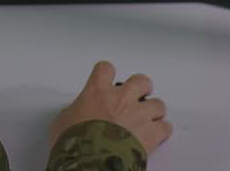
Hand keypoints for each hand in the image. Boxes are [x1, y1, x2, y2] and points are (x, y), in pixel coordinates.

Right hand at [48, 61, 171, 154]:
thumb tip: (72, 116)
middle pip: (141, 81)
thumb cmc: (75, 141)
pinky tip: (156, 134)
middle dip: (141, 87)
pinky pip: (166, 127)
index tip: (107, 78)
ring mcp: (139, 114)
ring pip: (158, 104)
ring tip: (147, 118)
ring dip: (153, 110)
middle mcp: (121, 98)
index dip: (107, 74)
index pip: (106, 69)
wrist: (91, 160)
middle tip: (136, 95)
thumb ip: (72, 112)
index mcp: (97, 92)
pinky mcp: (152, 133)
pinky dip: (162, 130)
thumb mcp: (63, 122)